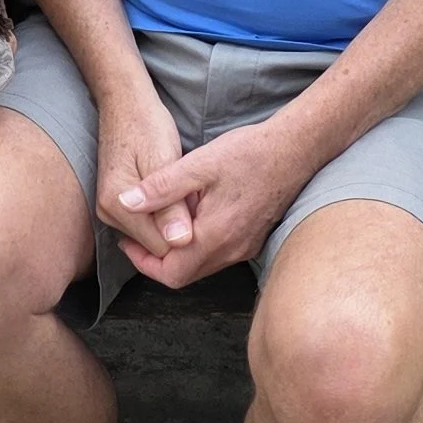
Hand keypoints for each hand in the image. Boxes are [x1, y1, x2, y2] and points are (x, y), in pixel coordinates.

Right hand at [94, 79, 194, 275]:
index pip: (161, 247)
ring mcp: (110, 211)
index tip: (198, 203)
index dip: (187, 231)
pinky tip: (173, 193)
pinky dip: (165, 215)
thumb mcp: (164, 162)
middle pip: (155, 245)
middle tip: (192, 194)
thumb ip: (171, 205)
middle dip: (180, 227)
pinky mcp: (117, 206)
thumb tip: (181, 241)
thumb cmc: (147, 126)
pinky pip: (147, 225)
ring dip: (173, 220)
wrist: (126, 104)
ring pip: (153, 236)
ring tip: (182, 191)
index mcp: (118, 205)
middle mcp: (108, 213)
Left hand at [110, 116, 297, 285]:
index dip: (143, 262)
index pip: (171, 274)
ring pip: (202, 264)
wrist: (297, 149)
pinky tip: (193, 216)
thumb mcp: (198, 164)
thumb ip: (161, 187)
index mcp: (215, 237)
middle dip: (157, 259)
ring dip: (179, 251)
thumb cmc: (249, 153)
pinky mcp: (253, 239)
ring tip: (163, 221)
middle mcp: (232, 250)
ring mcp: (246, 247)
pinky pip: (218, 254)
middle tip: (138, 234)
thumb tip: (126, 203)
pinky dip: (199, 244)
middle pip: (185, 274)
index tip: (127, 241)